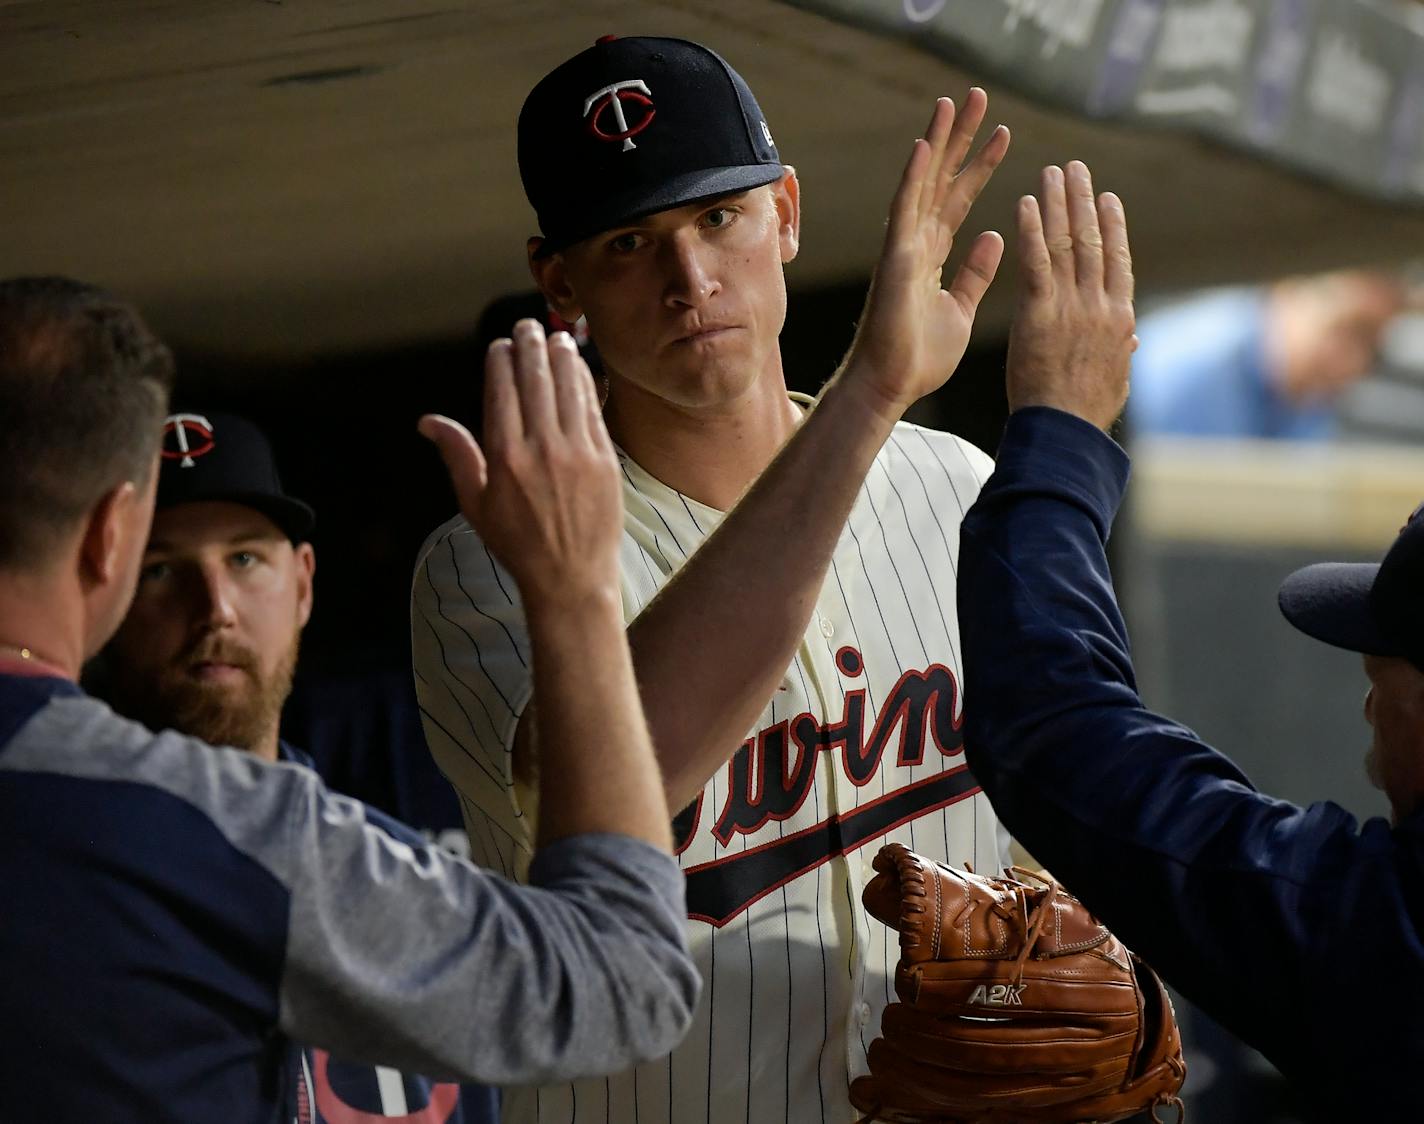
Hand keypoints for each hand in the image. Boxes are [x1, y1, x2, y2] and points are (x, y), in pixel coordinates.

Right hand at [419, 319, 623, 608]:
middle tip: (527, 325)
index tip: (500, 345)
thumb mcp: (475, 504)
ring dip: (560, 356)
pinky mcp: (606, 459)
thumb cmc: (518, 544)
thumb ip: (457, 455)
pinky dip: (585, 382)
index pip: (501, 390)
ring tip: (555, 336)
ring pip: (567, 387)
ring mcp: (577, 452)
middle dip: (529, 346)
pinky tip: (579, 368)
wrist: (571, 578)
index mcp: (504, 457)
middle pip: (534, 379)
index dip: (500, 360)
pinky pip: (593, 409)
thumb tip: (427, 421)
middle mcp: (541, 448)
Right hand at [839, 90, 1009, 420]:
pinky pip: (905, 209)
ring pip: (923, 182)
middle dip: (960, 138)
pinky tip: (926, 145)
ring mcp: (904, 247)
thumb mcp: (961, 308)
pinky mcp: (896, 258)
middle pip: (941, 179)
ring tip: (953, 102)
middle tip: (978, 96)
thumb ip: (976, 272)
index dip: (981, 166)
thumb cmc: (920, 358)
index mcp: (934, 255)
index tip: (1003, 134)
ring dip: (939, 141)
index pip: (960, 199)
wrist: (892, 385)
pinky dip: (914, 176)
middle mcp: (917, 243)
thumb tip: (995, 235)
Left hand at [1006, 162, 1135, 430]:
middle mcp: (1100, 305)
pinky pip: (1035, 263)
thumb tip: (1131, 338)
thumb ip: (1121, 352)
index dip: (1112, 226)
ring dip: (1059, 203)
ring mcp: (1071, 307)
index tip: (1107, 198)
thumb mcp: (1114, 380)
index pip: (1117, 261)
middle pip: (1093, 241)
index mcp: (1120, 319)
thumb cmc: (1084, 414)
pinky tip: (1025, 203)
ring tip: (1051, 172)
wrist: (1063, 431)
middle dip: (1084, 201)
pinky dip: (1031, 231)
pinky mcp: (1039, 313)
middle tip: (1076, 168)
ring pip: (1067, 243)